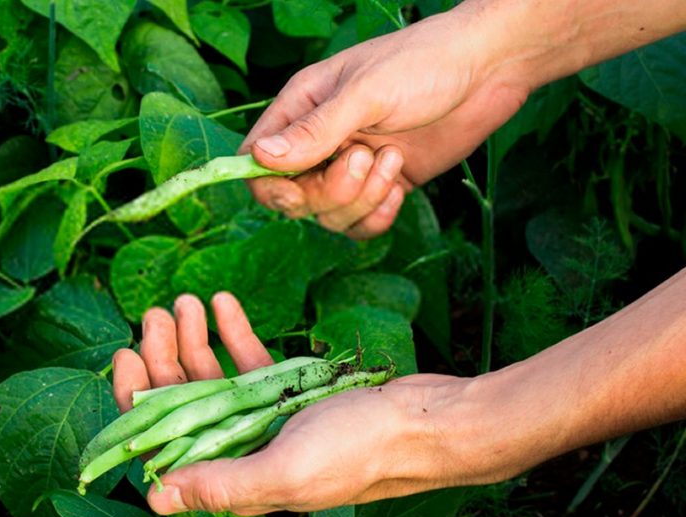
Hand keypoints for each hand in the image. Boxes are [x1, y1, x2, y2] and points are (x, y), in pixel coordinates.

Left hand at [111, 292, 471, 515]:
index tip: (125, 355)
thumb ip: (219, 485)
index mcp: (235, 477)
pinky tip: (224, 303)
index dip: (137, 403)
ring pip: (215, 377)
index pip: (166, 443)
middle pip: (184, 403)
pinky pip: (252, 363)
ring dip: (195, 339)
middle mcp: (245, 449)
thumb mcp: (285, 471)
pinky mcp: (294, 393)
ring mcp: (268, 418)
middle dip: (164, 358)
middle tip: (157, 314)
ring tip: (185, 301)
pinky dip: (235, 334)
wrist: (430, 423)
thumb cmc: (361, 452)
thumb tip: (155, 500)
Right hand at [243, 7, 530, 237]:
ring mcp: (352, 166)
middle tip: (364, 159)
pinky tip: (401, 187)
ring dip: (361, 199)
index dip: (270, 185)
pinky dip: (378, 216)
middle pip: (294, 198)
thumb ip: (314, 131)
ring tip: (392, 160)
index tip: (299, 188)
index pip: (257, 161)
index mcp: (302, 108)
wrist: (489, 68)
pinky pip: (361, 224)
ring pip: (329, 215)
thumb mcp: (365, 93)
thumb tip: (260, 158)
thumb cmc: (423, 62)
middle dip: (329, 191)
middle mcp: (321, 141)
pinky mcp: (384, 185)